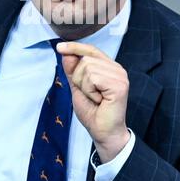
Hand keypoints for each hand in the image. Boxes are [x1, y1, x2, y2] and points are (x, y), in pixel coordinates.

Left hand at [56, 42, 129, 162]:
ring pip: (87, 68)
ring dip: (84, 86)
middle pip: (85, 59)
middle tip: (89, 95)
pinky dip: (90, 90)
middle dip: (78, 78)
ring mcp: (119, 76)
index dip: (75, 47)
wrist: (103, 133)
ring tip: (95, 98)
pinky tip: (99, 100)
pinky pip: (93, 78)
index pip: (91, 50)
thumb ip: (72, 70)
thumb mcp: (77, 88)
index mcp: (108, 67)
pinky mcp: (119, 85)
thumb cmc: (93, 113)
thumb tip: (66, 53)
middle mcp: (117, 69)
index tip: (60, 47)